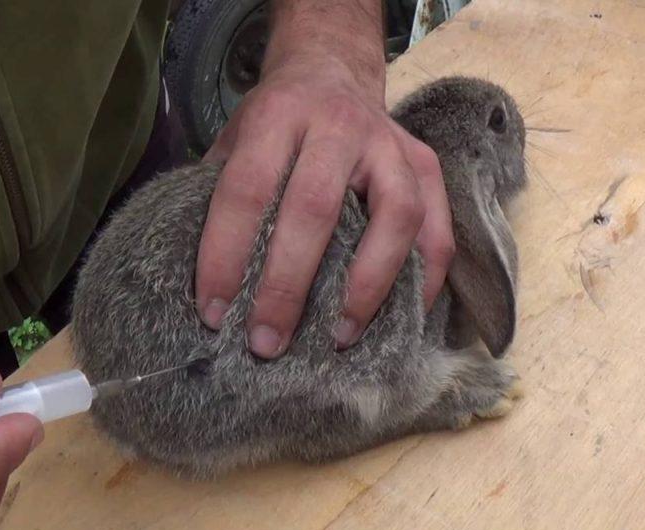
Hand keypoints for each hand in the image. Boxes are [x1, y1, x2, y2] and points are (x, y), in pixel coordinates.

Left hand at [196, 0, 454, 358]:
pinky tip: (399, 318)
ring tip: (339, 336)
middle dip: (287, 286)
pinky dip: (423, 280)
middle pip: (315, 209)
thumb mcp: (234, 139)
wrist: (332, 72)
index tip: (214, 312)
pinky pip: (437, 231)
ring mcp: (392, 145)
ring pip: (394, 218)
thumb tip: (206, 285)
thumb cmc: (276, 123)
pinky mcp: (427, 167)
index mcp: (278, 115)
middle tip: (267, 343)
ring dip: (366, 286)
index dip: (226, 255)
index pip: (247, 189)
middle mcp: (339, 125)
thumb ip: (218, 194)